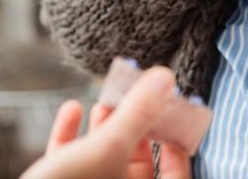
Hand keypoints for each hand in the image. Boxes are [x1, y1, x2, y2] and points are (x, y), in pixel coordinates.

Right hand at [21, 67, 190, 178]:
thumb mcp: (107, 148)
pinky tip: (71, 109)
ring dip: (103, 131)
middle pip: (137, 167)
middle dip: (132, 129)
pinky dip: (71, 139)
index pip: (175, 178)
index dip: (176, 147)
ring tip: (102, 103)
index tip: (168, 117)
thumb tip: (166, 78)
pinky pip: (72, 167)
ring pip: (103, 166)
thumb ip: (138, 113)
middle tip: (131, 99)